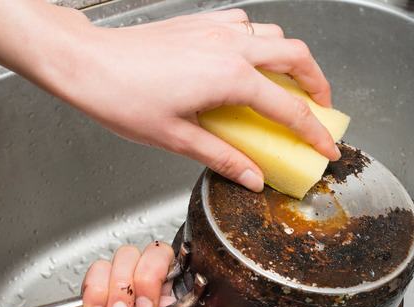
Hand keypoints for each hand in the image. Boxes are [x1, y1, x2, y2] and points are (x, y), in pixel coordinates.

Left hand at [31, 8, 339, 191]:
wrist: (87, 62)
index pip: (289, 109)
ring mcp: (215, 29)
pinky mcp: (199, 22)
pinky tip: (248, 59)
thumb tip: (251, 177)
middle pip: (296, 57)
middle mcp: (230, 46)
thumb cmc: (121, 97)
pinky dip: (258, 40)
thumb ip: (222, 157)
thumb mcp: (176, 138)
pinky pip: (245, 24)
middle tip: (321, 109)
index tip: (326, 147)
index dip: (313, 132)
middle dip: (318, 84)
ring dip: (290, 59)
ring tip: (290, 84)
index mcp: (229, 78)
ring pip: (274, 34)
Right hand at [56, 243, 227, 306]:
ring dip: (121, 286)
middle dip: (147, 276)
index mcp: (179, 305)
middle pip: (155, 253)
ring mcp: (123, 292)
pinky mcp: (96, 293)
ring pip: (126, 256)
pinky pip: (98, 268)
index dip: (174, 268)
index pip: (183, 263)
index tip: (168, 286)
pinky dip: (97, 290)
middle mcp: (152, 296)